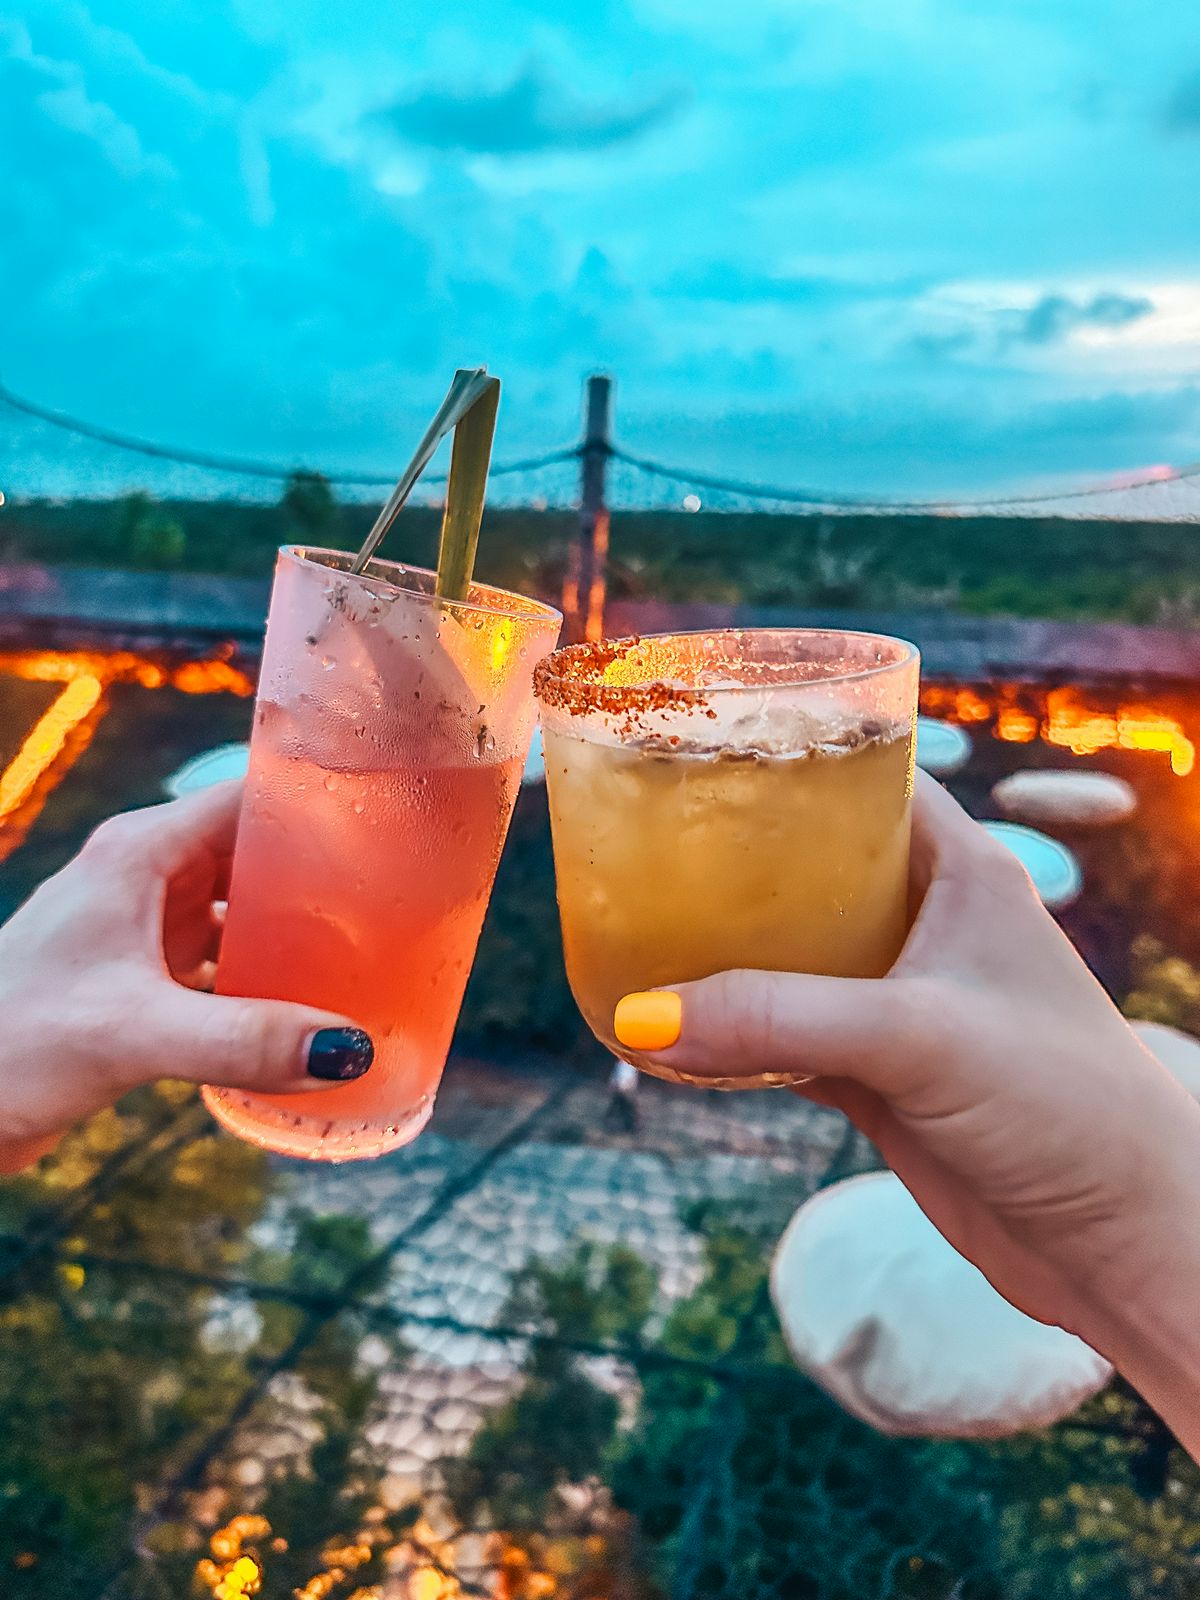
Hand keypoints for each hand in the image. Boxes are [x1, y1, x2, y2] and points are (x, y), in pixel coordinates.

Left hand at [0, 783, 373, 1168]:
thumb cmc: (11, 1045)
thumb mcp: (134, 1033)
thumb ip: (243, 1039)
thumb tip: (349, 1049)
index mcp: (142, 851)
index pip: (252, 798)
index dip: (320, 803)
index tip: (393, 823)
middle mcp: (147, 876)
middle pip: (258, 852)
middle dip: (325, 874)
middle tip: (402, 900)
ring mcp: (144, 926)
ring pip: (244, 908)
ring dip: (298, 929)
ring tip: (371, 950)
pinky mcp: (142, 978)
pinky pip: (225, 959)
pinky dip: (267, 976)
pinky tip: (308, 1008)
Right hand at [614, 772, 1199, 1453]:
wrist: (1122, 1243)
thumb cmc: (1066, 1106)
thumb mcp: (918, 1037)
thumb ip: (782, 1020)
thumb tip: (642, 1017)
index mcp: (962, 871)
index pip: (868, 782)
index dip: (791, 762)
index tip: (701, 754)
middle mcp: (931, 926)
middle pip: (814, 871)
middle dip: (734, 866)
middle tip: (644, 851)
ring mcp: (903, 1005)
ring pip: (794, 960)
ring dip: (726, 959)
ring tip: (636, 934)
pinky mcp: (883, 1077)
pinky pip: (788, 1040)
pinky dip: (735, 1039)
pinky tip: (674, 1037)